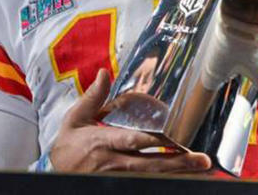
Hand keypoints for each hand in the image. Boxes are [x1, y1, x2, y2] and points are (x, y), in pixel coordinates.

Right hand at [48, 69, 210, 172]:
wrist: (56, 173)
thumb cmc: (68, 146)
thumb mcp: (75, 120)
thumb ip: (93, 98)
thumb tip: (105, 73)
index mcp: (103, 142)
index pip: (130, 141)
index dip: (152, 141)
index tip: (174, 139)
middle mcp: (113, 163)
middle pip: (149, 164)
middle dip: (177, 163)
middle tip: (201, 160)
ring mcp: (117, 177)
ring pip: (152, 177)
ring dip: (177, 173)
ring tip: (201, 170)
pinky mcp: (120, 184)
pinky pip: (145, 183)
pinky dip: (164, 181)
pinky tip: (184, 177)